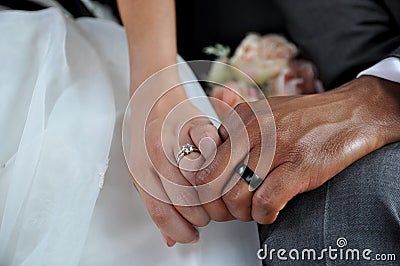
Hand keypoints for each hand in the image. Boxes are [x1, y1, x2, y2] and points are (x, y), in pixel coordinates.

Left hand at [127, 84, 220, 245]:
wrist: (156, 97)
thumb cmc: (148, 136)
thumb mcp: (142, 171)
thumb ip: (156, 204)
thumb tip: (171, 238)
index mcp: (140, 168)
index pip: (161, 211)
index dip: (180, 231)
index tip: (190, 236)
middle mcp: (156, 153)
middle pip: (185, 200)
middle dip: (200, 217)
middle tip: (205, 217)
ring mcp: (178, 138)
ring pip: (203, 181)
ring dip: (214, 198)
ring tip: (215, 200)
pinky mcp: (198, 125)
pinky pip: (215, 154)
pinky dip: (222, 166)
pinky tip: (222, 172)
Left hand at [195, 76, 399, 223]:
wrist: (349, 114)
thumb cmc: (303, 120)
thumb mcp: (261, 117)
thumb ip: (234, 138)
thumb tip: (209, 169)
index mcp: (240, 118)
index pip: (203, 161)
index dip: (205, 187)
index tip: (217, 196)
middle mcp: (253, 129)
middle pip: (211, 180)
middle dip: (217, 204)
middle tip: (230, 209)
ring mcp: (276, 146)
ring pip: (235, 196)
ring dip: (241, 213)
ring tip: (254, 209)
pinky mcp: (300, 166)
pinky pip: (265, 203)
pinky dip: (263, 215)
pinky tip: (271, 211)